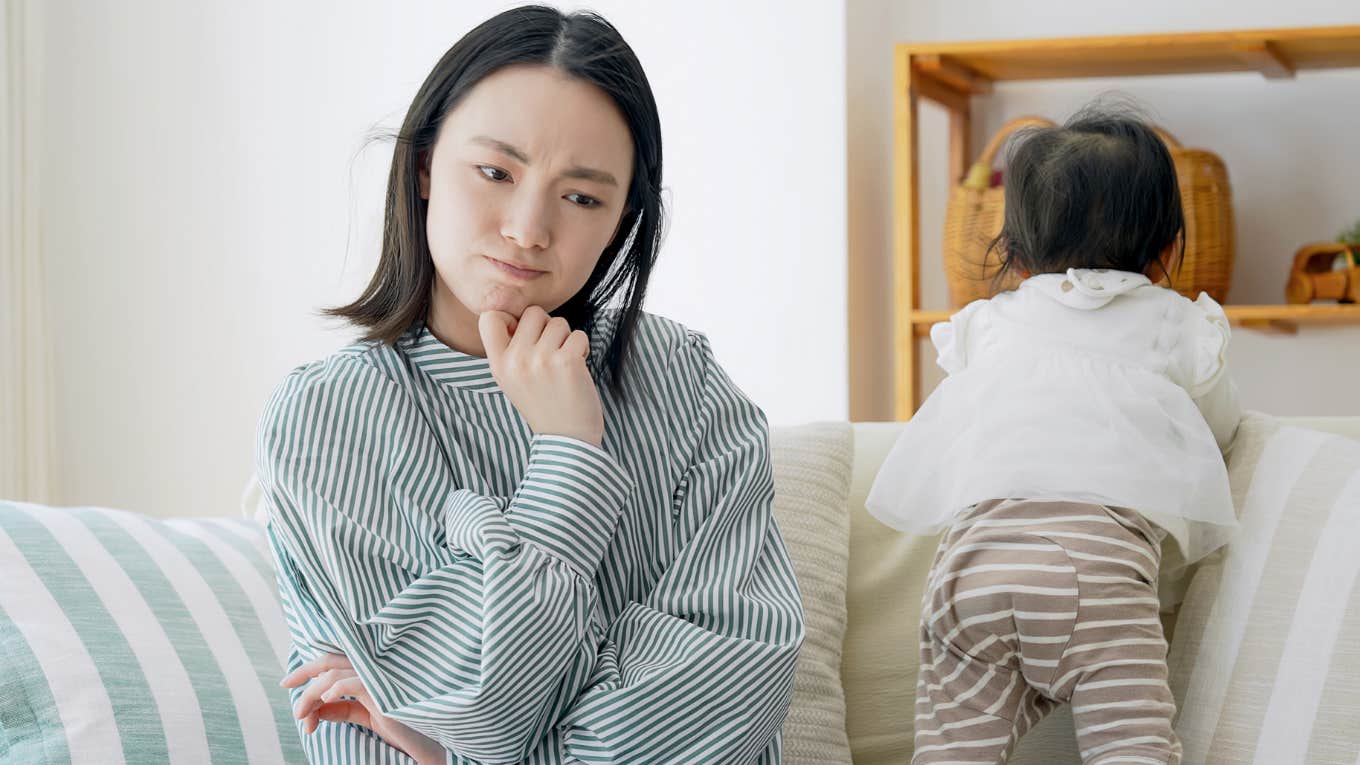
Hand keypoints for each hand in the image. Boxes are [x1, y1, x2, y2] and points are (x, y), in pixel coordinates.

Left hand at [281, 653, 444, 764]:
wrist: (424, 742)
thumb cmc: (400, 726)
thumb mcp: (363, 716)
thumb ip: (341, 709)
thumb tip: (313, 708)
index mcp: (369, 671)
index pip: (333, 660)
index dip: (307, 668)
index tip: (286, 682)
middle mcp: (373, 668)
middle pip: (329, 662)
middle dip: (302, 675)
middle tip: (286, 689)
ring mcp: (379, 677)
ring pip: (333, 675)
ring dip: (311, 696)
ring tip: (304, 718)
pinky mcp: (383, 690)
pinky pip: (351, 683)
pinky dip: (333, 690)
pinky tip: (325, 702)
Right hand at [478, 306, 603, 446]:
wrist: (566, 439)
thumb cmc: (543, 405)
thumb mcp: (512, 380)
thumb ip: (511, 350)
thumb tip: (518, 315)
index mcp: (498, 364)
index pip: (489, 317)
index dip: (510, 318)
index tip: (523, 335)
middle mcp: (516, 359)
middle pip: (533, 312)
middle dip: (547, 326)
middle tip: (551, 351)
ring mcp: (541, 359)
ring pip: (559, 322)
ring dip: (567, 339)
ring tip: (563, 363)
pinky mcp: (567, 361)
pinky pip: (578, 335)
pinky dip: (582, 348)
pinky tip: (577, 368)